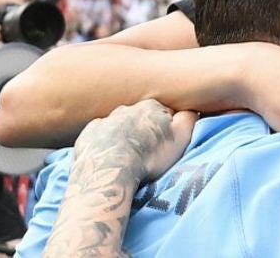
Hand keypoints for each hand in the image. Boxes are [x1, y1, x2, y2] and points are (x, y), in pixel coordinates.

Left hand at [74, 99, 197, 180]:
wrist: (109, 172)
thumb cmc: (149, 157)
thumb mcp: (181, 138)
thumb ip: (189, 118)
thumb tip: (192, 109)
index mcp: (151, 106)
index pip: (166, 113)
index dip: (169, 128)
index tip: (168, 143)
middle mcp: (127, 108)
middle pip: (141, 117)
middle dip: (146, 130)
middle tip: (149, 151)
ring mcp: (105, 120)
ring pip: (120, 125)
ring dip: (126, 136)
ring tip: (129, 157)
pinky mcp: (88, 135)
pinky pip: (100, 134)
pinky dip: (106, 142)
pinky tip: (110, 157)